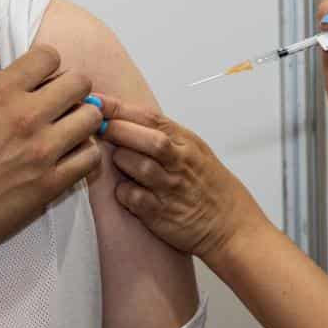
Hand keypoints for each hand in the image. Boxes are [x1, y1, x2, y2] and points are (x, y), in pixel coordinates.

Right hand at [0, 46, 103, 260]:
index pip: (48, 56)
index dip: (45, 62)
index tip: (37, 77)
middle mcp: (27, 116)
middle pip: (79, 83)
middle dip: (70, 86)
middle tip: (57, 101)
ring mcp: (43, 151)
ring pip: (91, 118)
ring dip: (81, 118)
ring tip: (64, 129)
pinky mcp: (52, 184)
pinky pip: (90, 158)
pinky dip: (84, 153)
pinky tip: (67, 156)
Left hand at [95, 95, 270, 262]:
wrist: (231, 226)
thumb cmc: (209, 186)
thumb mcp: (194, 150)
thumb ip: (162, 134)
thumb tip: (122, 117)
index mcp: (186, 142)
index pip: (149, 117)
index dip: (118, 108)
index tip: (96, 101)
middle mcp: (180, 163)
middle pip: (144, 139)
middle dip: (116, 130)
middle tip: (96, 128)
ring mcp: (170, 188)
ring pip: (136, 165)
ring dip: (120, 162)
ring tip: (122, 164)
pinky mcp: (161, 213)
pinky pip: (132, 197)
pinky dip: (123, 192)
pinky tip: (128, 191)